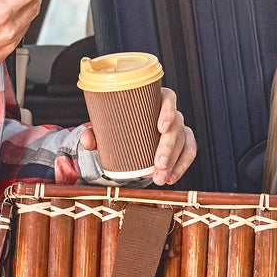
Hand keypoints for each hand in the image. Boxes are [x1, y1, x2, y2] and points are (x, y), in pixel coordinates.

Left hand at [79, 86, 195, 185]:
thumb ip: (96, 134)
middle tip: (157, 166)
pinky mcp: (184, 141)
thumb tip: (86, 140)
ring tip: (161, 179)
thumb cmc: (120, 128)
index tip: (161, 128)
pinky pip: (189, 152)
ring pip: (184, 142)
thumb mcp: (107, 129)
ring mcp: (179, 127)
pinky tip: (171, 178)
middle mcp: (171, 112)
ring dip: (174, 162)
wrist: (130, 138)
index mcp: (155, 100)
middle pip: (176, 126)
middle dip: (168, 148)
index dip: (168, 110)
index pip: (169, 98)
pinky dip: (181, 166)